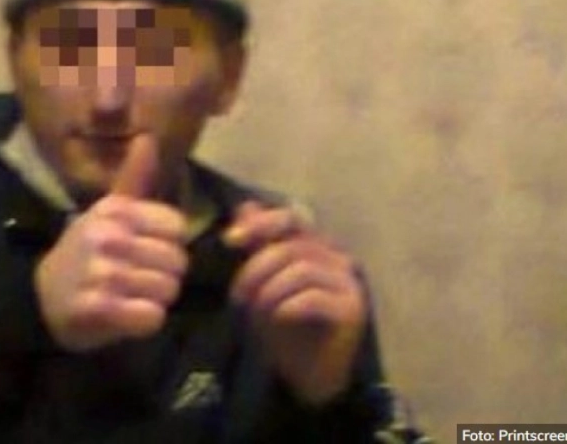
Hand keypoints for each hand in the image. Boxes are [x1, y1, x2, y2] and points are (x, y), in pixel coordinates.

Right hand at [34, 134, 188, 351]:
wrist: (43, 299)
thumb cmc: (86, 253)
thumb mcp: (107, 213)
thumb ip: (134, 178)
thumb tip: (148, 136)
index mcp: (115, 211)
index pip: (177, 228)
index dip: (168, 245)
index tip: (145, 252)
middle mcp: (108, 237)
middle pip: (177, 262)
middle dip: (164, 276)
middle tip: (137, 280)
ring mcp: (102, 273)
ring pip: (167, 290)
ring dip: (154, 300)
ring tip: (129, 297)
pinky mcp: (99, 308)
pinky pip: (152, 316)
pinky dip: (144, 322)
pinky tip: (125, 316)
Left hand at [225, 201, 365, 405]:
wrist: (306, 375)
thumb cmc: (283, 327)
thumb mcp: (261, 282)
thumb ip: (257, 245)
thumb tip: (245, 207)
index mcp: (316, 246)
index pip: (291, 217)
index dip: (260, 223)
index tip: (229, 240)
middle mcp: (337, 258)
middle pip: (291, 245)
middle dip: (255, 269)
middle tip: (238, 297)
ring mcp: (348, 283)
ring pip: (301, 269)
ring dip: (268, 291)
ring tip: (256, 312)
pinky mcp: (352, 310)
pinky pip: (312, 297)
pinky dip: (286, 307)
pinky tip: (277, 319)